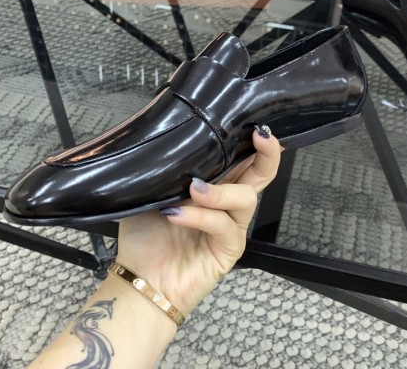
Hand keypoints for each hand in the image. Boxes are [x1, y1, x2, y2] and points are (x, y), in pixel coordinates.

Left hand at [115, 126, 280, 315]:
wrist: (140, 281)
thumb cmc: (145, 236)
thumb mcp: (149, 193)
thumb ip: (164, 170)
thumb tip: (169, 141)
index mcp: (215, 185)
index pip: (241, 159)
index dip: (254, 142)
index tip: (256, 125)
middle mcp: (228, 204)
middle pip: (261, 175)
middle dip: (266, 154)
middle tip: (260, 135)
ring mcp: (231, 227)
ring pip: (244, 198)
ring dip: (219, 191)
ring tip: (194, 189)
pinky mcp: (229, 249)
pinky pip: (223, 226)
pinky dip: (200, 216)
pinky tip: (177, 214)